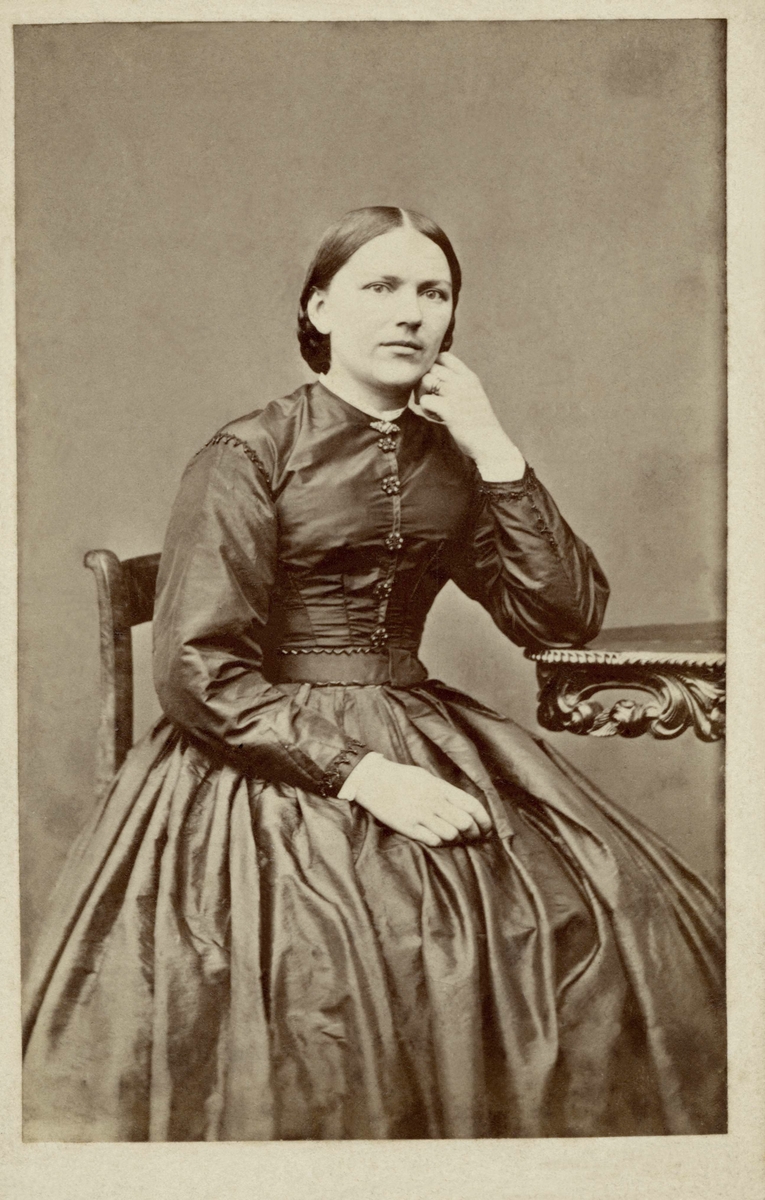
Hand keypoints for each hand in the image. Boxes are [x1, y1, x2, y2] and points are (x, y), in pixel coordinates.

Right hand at [339, 753, 492, 846]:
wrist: (371, 779)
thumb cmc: (400, 777)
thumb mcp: (426, 778)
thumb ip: (445, 791)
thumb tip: (463, 805)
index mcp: (440, 787)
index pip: (472, 805)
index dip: (484, 820)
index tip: (487, 828)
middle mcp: (433, 801)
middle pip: (465, 823)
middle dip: (473, 833)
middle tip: (472, 837)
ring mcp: (421, 814)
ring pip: (451, 834)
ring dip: (455, 839)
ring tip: (452, 837)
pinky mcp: (408, 826)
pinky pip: (433, 840)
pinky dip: (439, 842)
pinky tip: (435, 837)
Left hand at [414, 352, 525, 480]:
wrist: (490, 443)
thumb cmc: (478, 423)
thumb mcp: (472, 395)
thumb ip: (457, 384)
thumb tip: (431, 376)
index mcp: (469, 377)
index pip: (443, 357)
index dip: (433, 367)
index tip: (434, 384)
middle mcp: (463, 382)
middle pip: (431, 368)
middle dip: (424, 383)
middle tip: (429, 399)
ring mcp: (456, 394)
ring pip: (426, 381)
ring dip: (423, 395)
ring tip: (433, 409)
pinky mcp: (449, 410)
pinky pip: (425, 401)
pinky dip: (426, 411)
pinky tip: (437, 419)